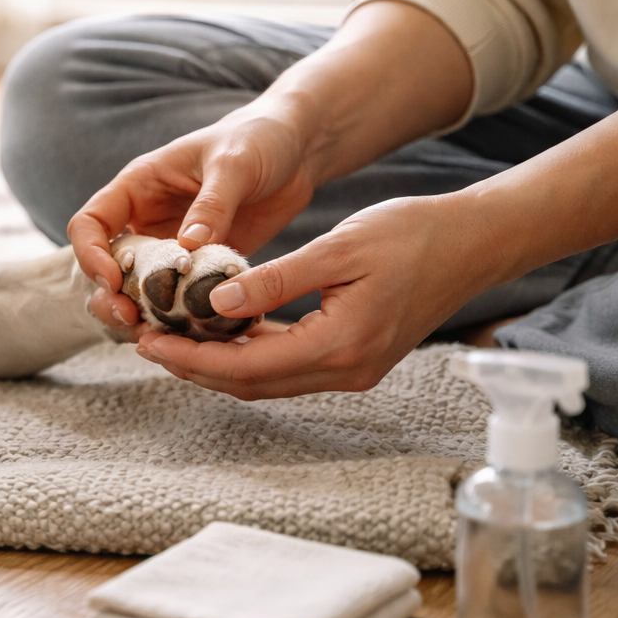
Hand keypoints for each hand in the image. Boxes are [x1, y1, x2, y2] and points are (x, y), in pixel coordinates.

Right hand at [66, 0, 475, 335]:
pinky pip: (182, 299)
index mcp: (138, 187)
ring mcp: (172, 247)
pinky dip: (184, 318)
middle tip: (133, 321)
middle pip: (106, 268)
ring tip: (160, 336)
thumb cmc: (258, 140)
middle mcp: (147, 220)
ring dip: (142, 316)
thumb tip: (187, 248)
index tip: (113, 281)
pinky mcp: (202, 268)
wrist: (297, 149)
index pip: (90, 225)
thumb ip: (211, 204)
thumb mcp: (234, 164)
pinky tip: (201, 333)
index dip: (91, 255)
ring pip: (139, 291)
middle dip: (111, 298)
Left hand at [133, 194, 495, 397]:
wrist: (473, 243)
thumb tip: (216, 302)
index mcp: (341, 346)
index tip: (148, 340)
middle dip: (194, 367)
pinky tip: (221, 329)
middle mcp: (346, 371)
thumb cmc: (411, 234)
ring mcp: (353, 371)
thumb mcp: (338, 248)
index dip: (192, 358)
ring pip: (268, 380)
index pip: (246, 366)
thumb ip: (277, 280)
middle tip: (144, 341)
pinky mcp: (355, 359)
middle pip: (251, 384)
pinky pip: (289, 366)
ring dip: (218, 364)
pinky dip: (249, 353)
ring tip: (170, 336)